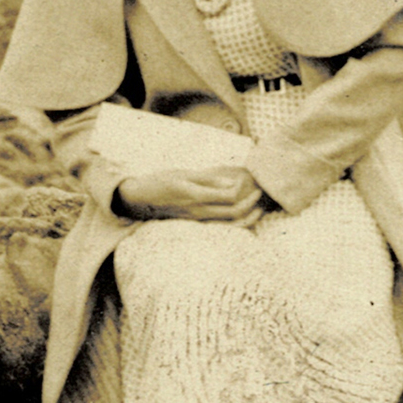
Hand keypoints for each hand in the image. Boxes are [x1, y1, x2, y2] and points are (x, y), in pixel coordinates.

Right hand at [113, 165, 265, 225]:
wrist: (140, 199)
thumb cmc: (161, 181)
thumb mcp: (183, 174)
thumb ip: (208, 178)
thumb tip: (232, 183)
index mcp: (195, 195)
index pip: (230, 197)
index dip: (245, 190)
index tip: (254, 182)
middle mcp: (198, 211)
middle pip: (234, 213)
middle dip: (252, 204)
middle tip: (261, 194)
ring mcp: (198, 221)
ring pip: (230, 225)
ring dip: (248, 218)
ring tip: (258, 209)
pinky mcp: (196, 225)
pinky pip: (221, 228)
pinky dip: (236, 225)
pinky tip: (243, 218)